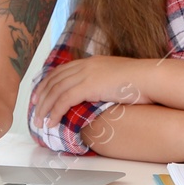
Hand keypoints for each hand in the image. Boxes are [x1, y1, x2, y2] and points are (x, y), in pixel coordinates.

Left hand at [32, 57, 147, 128]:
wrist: (150, 78)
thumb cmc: (140, 81)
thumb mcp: (117, 78)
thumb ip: (103, 83)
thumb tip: (98, 94)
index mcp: (91, 62)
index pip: (60, 71)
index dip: (47, 84)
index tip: (39, 96)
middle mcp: (85, 65)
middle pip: (53, 80)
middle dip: (40, 96)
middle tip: (33, 110)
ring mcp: (86, 74)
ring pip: (55, 91)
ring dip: (44, 107)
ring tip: (39, 121)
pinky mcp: (88, 86)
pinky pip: (63, 100)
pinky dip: (54, 112)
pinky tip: (51, 122)